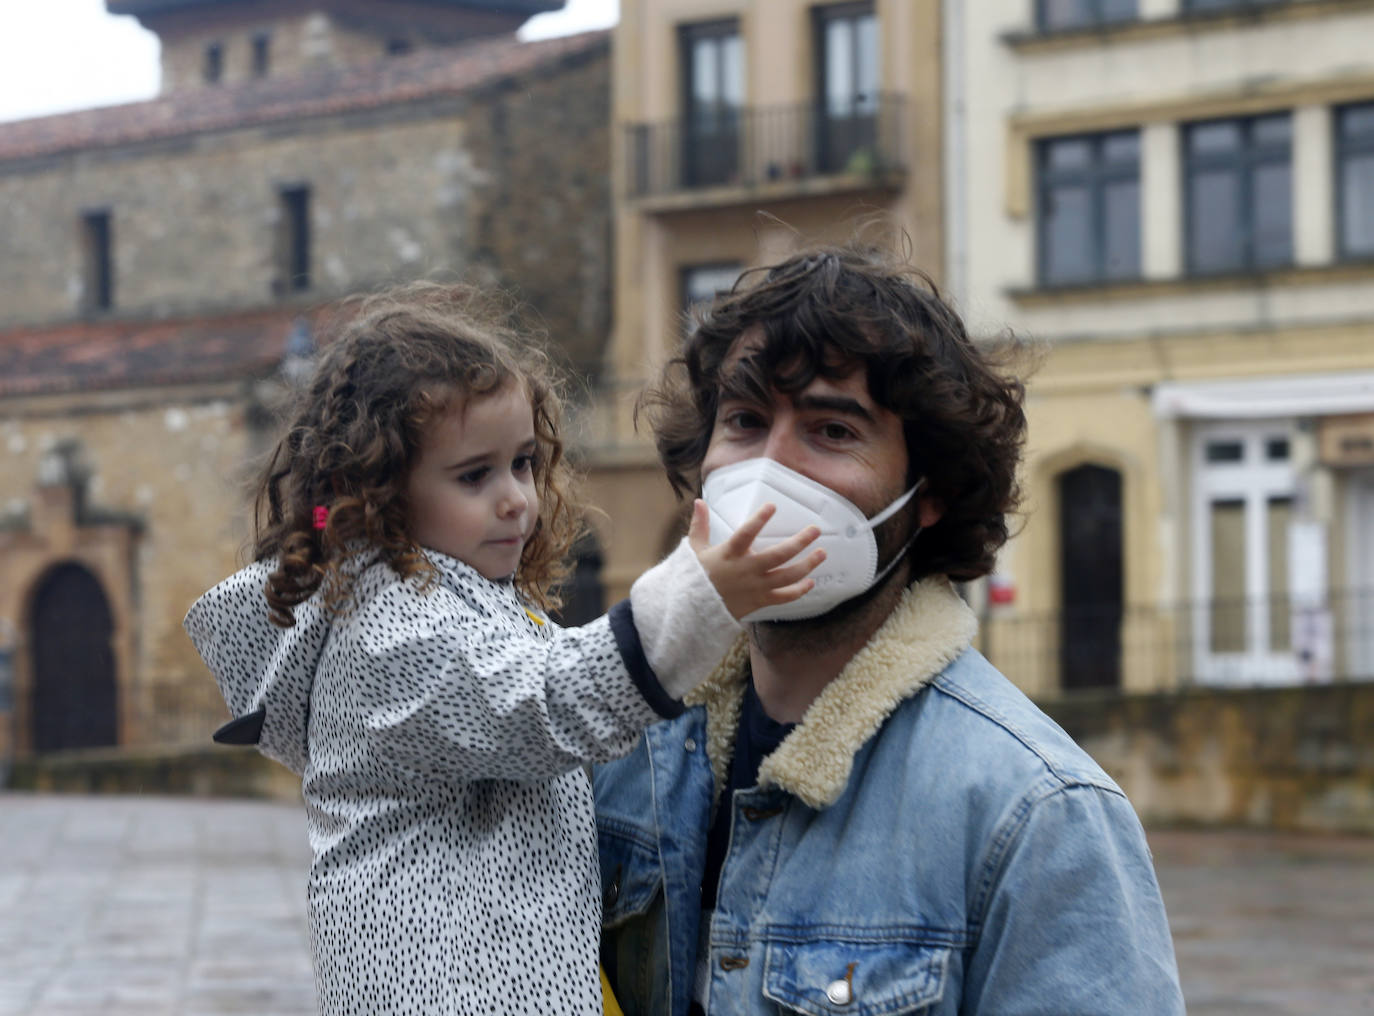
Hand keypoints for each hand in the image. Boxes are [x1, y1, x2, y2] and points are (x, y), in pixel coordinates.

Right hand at [688, 499, 823, 621]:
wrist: (694, 611)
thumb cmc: (696, 578)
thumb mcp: (695, 550)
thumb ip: (700, 525)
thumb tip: (699, 501)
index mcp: (729, 554)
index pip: (745, 534)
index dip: (759, 520)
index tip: (772, 506)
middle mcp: (746, 570)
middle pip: (778, 555)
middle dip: (799, 542)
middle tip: (815, 530)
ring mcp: (755, 587)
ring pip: (787, 576)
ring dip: (807, 565)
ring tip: (822, 553)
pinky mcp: (760, 601)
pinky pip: (784, 597)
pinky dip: (799, 591)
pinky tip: (811, 582)